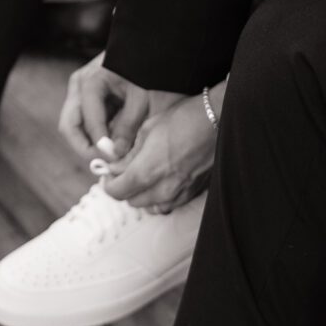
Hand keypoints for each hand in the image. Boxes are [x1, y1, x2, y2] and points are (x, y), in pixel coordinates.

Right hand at [58, 53, 184, 159]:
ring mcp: (79, 92)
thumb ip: (129, 127)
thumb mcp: (142, 99)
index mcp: (90, 82)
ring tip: (110, 158)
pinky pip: (84, 124)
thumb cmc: (146, 71)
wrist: (146, 50)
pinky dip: (96, 137)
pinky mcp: (86, 99)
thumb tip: (115, 154)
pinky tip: (112, 147)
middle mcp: (79, 87)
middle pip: (69, 126)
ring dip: (89, 144)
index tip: (114, 161)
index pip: (86, 122)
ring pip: (74, 127)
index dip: (98, 144)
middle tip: (104, 164)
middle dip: (85, 148)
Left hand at [99, 93, 217, 211]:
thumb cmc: (183, 119)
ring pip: (150, 206)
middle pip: (132, 201)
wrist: (217, 122)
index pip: (118, 192)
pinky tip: (161, 182)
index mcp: (147, 171)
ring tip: (143, 178)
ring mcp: (179, 194)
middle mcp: (163, 189)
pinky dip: (159, 197)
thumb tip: (115, 168)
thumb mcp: (147, 131)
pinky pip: (168, 204)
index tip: (108, 175)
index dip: (109, 184)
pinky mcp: (191, 194)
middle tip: (123, 173)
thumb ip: (128, 155)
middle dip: (124, 189)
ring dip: (142, 195)